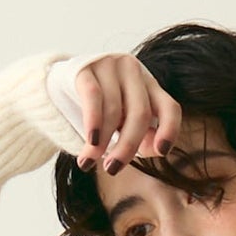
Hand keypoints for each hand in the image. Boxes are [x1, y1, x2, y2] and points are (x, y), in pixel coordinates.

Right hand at [71, 52, 182, 172]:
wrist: (66, 85)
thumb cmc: (103, 110)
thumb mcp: (126, 126)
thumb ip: (144, 139)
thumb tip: (155, 148)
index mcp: (150, 87)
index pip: (169, 108)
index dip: (169, 130)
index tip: (162, 151)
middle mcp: (134, 72)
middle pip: (140, 114)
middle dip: (127, 146)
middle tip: (112, 169)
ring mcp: (110, 66)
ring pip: (114, 109)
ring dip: (102, 141)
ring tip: (89, 161)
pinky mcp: (86, 68)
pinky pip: (93, 97)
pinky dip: (92, 122)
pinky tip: (89, 142)